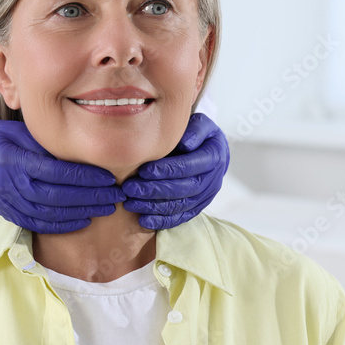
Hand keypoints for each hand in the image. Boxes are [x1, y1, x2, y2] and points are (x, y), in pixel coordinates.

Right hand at [0, 120, 123, 233]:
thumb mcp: (22, 132)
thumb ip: (49, 144)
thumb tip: (86, 152)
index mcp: (13, 159)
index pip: (55, 172)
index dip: (84, 177)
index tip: (109, 178)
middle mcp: (8, 183)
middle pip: (56, 196)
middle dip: (90, 198)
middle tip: (116, 196)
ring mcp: (6, 202)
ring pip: (49, 214)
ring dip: (81, 213)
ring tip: (105, 209)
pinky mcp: (7, 213)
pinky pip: (38, 224)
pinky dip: (62, 225)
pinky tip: (82, 221)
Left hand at [121, 113, 229, 229]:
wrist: (210, 149)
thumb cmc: (198, 133)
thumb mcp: (200, 123)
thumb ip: (194, 130)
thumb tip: (184, 144)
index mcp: (214, 156)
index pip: (189, 166)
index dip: (167, 170)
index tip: (143, 170)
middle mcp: (212, 180)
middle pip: (183, 189)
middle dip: (155, 190)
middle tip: (130, 188)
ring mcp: (206, 197)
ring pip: (180, 205)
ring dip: (154, 206)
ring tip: (130, 203)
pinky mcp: (198, 207)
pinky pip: (180, 217)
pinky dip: (162, 221)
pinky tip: (143, 220)